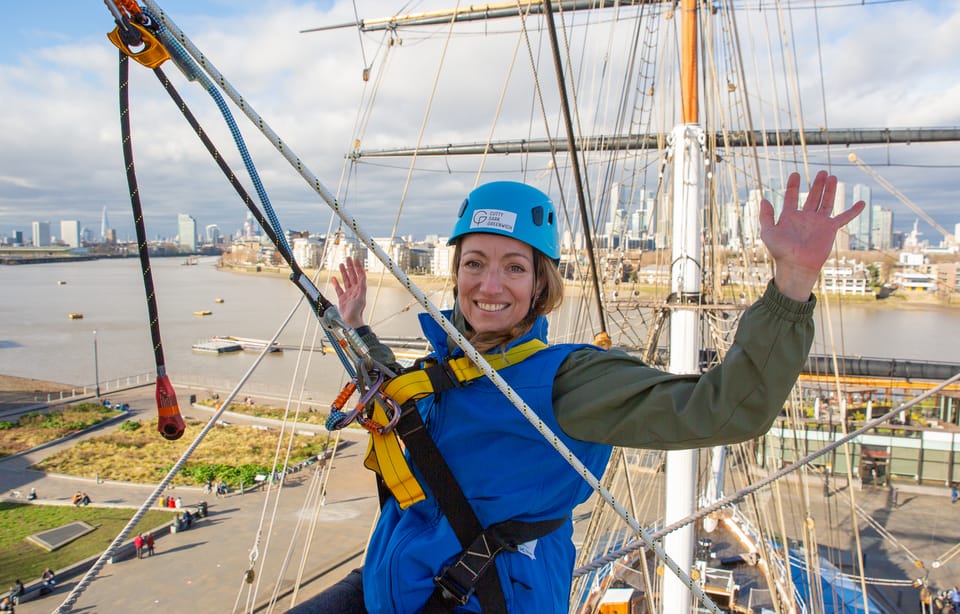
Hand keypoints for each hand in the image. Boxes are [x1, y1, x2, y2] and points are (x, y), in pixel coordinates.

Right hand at [331, 256, 366, 328]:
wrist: (351, 321)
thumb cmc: (356, 312)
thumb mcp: (360, 298)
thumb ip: (361, 288)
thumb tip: (363, 277)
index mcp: (360, 289)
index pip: (360, 275)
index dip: (358, 267)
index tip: (356, 259)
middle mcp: (355, 290)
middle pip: (353, 275)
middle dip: (351, 267)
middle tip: (348, 258)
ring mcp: (348, 294)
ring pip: (346, 280)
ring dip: (344, 272)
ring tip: (341, 264)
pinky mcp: (342, 299)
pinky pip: (339, 289)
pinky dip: (336, 283)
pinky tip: (334, 278)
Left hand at [760, 170, 864, 300]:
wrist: (796, 265)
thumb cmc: (781, 251)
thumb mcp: (768, 232)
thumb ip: (765, 216)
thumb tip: (764, 199)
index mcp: (790, 217)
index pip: (791, 196)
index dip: (793, 185)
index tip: (795, 174)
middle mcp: (805, 218)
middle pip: (812, 196)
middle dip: (817, 184)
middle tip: (822, 172)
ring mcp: (818, 222)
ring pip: (826, 202)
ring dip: (829, 190)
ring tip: (832, 176)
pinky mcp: (830, 229)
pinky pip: (844, 218)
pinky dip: (853, 211)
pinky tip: (862, 203)